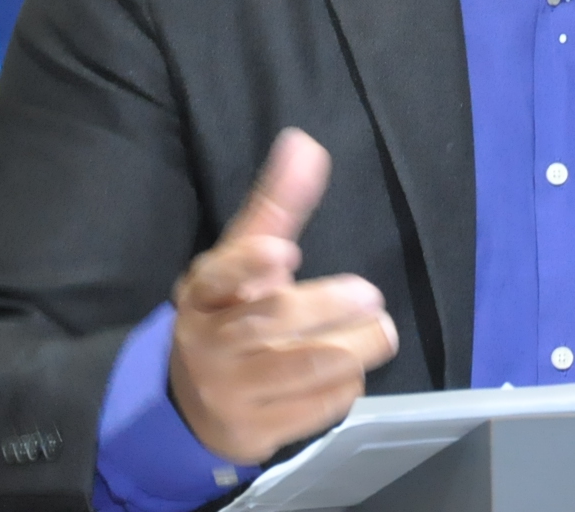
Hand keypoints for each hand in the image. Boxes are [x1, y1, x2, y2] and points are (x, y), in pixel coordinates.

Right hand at [169, 129, 399, 463]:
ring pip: (303, 368)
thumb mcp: (243, 257)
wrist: (195, 401)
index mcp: (203, 293)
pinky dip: (343, 386)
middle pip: (274, 322)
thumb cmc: (232, 313)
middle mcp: (210, 341)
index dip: (249, 265)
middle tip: (369, 296)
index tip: (283, 254)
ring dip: (353, 348)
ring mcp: (229, 391)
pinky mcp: (255, 431)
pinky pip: (315, 407)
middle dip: (329, 306)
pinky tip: (350, 369)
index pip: (220, 275)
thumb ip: (276, 206)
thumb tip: (304, 144)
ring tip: (379, 331)